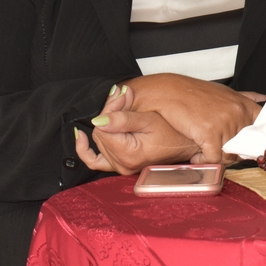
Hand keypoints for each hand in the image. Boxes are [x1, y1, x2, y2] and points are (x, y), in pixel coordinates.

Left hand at [74, 85, 199, 173]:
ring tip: (118, 108)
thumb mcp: (149, 120)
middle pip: (99, 134)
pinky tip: (79, 137)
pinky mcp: (120, 166)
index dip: (109, 110)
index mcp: (128, 155)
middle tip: (123, 98)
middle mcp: (122, 165)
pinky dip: (85, 149)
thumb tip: (97, 119)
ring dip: (104, 124)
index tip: (123, 97)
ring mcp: (120, 168)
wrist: (186, 145)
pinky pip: (95, 161)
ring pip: (98, 141)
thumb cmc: (174, 133)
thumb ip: (122, 119)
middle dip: (108, 115)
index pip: (102, 128)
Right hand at [123, 74, 262, 163]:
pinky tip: (196, 157)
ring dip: (215, 159)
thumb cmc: (195, 93)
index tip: (248, 150)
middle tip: (217, 152)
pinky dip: (203, 161)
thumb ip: (245, 99)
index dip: (256, 143)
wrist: (170, 91)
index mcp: (243, 105)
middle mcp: (238, 113)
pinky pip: (213, 158)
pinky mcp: (210, 133)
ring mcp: (225, 123)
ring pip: (228, 156)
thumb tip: (264, 98)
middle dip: (230, 154)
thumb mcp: (225, 93)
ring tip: (204, 153)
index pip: (263, 129)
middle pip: (242, 148)